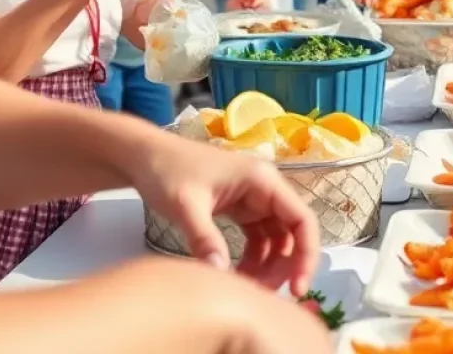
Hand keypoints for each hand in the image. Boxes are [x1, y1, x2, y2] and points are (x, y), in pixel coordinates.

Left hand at [137, 130, 319, 293]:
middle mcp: (264, 187)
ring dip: (267, 266)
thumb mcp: (185, 205)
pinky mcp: (239, 208)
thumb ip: (205, 239)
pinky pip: (256, 239)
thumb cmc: (168, 171)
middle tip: (263, 296)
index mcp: (262, 179)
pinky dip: (252, 259)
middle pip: (291, 233)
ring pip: (275, 239)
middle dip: (284, 267)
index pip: (302, 219)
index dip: (306, 255)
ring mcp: (252, 198)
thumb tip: (222, 275)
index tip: (298, 288)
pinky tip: (237, 276)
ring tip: (246, 290)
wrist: (145, 157)